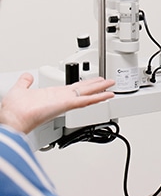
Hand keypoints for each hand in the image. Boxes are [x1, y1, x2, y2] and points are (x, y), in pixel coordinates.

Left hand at [0, 72, 114, 133]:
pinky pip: (86, 101)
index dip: (85, 84)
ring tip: (112, 87)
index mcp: (54, 95)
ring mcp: (66, 102)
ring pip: (88, 95)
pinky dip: (98, 98)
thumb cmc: (14, 109)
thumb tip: (27, 77)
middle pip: (84, 90)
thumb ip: (25, 82)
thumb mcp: (20, 89)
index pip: (74, 88)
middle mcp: (62, 99)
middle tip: (109, 82)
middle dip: (97, 86)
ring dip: (101, 91)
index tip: (94, 81)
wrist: (12, 119)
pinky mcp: (67, 105)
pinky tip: (108, 95)